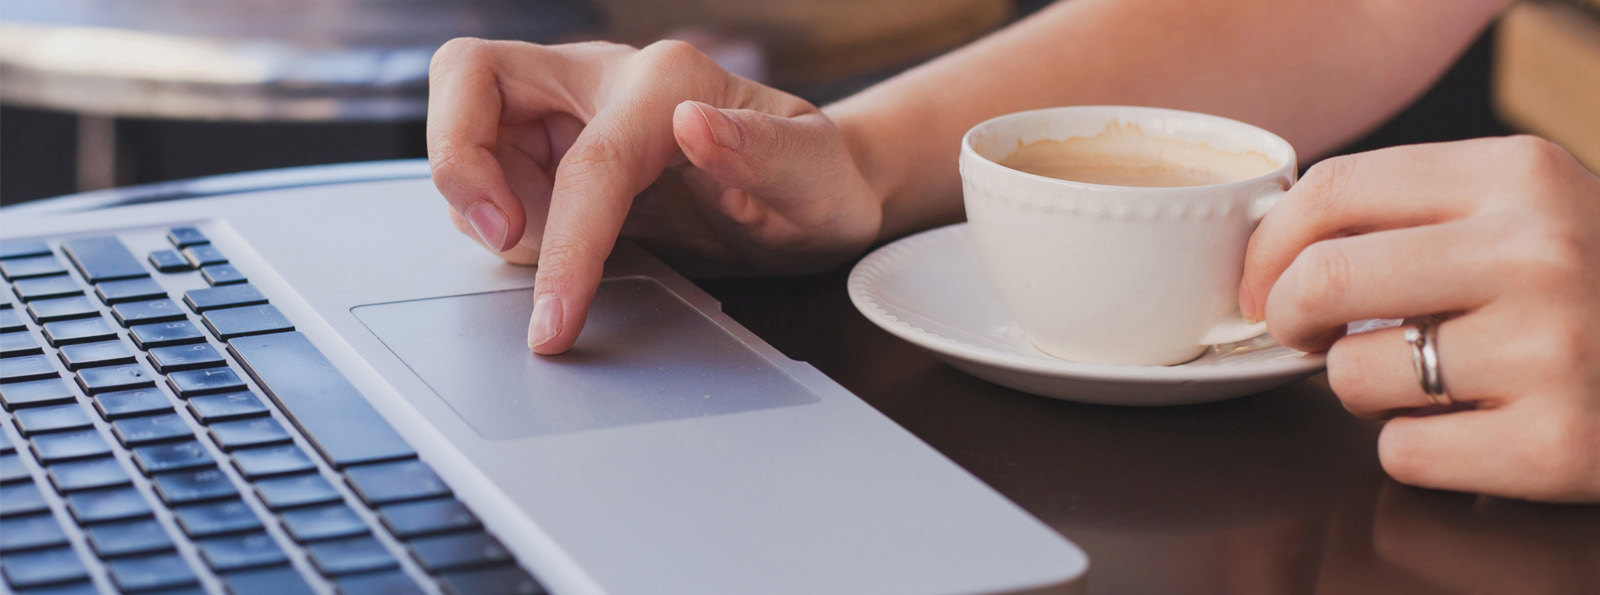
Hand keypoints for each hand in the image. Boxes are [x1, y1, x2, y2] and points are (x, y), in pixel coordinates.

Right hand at [427, 39, 881, 353]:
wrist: (818, 190)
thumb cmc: (818, 181)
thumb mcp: (812, 174)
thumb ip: (761, 150)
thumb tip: (697, 125)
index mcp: (664, 84)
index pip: (588, 164)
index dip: (564, 246)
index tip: (556, 320)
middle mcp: (605, 82)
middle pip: (471, 75)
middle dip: (457, 157)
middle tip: (502, 236)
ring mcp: (573, 114)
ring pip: (469, 128)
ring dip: (479, 197)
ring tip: (548, 250)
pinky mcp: (558, 152)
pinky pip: (489, 171)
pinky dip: (495, 215)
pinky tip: (552, 247)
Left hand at [1241, 136, 1599, 501]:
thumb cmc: (1598, 285)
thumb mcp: (1528, 208)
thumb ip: (1416, 211)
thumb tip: (1274, 244)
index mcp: (1519, 176)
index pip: (1333, 189)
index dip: (1269, 244)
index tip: (1259, 280)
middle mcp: (1538, 253)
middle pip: (1322, 281)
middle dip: (1286, 317)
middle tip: (1301, 334)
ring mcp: (1553, 350)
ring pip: (1353, 376)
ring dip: (1364, 388)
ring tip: (1428, 378)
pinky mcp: (1558, 444)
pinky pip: (1402, 453)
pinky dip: (1416, 448)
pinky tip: (1472, 427)